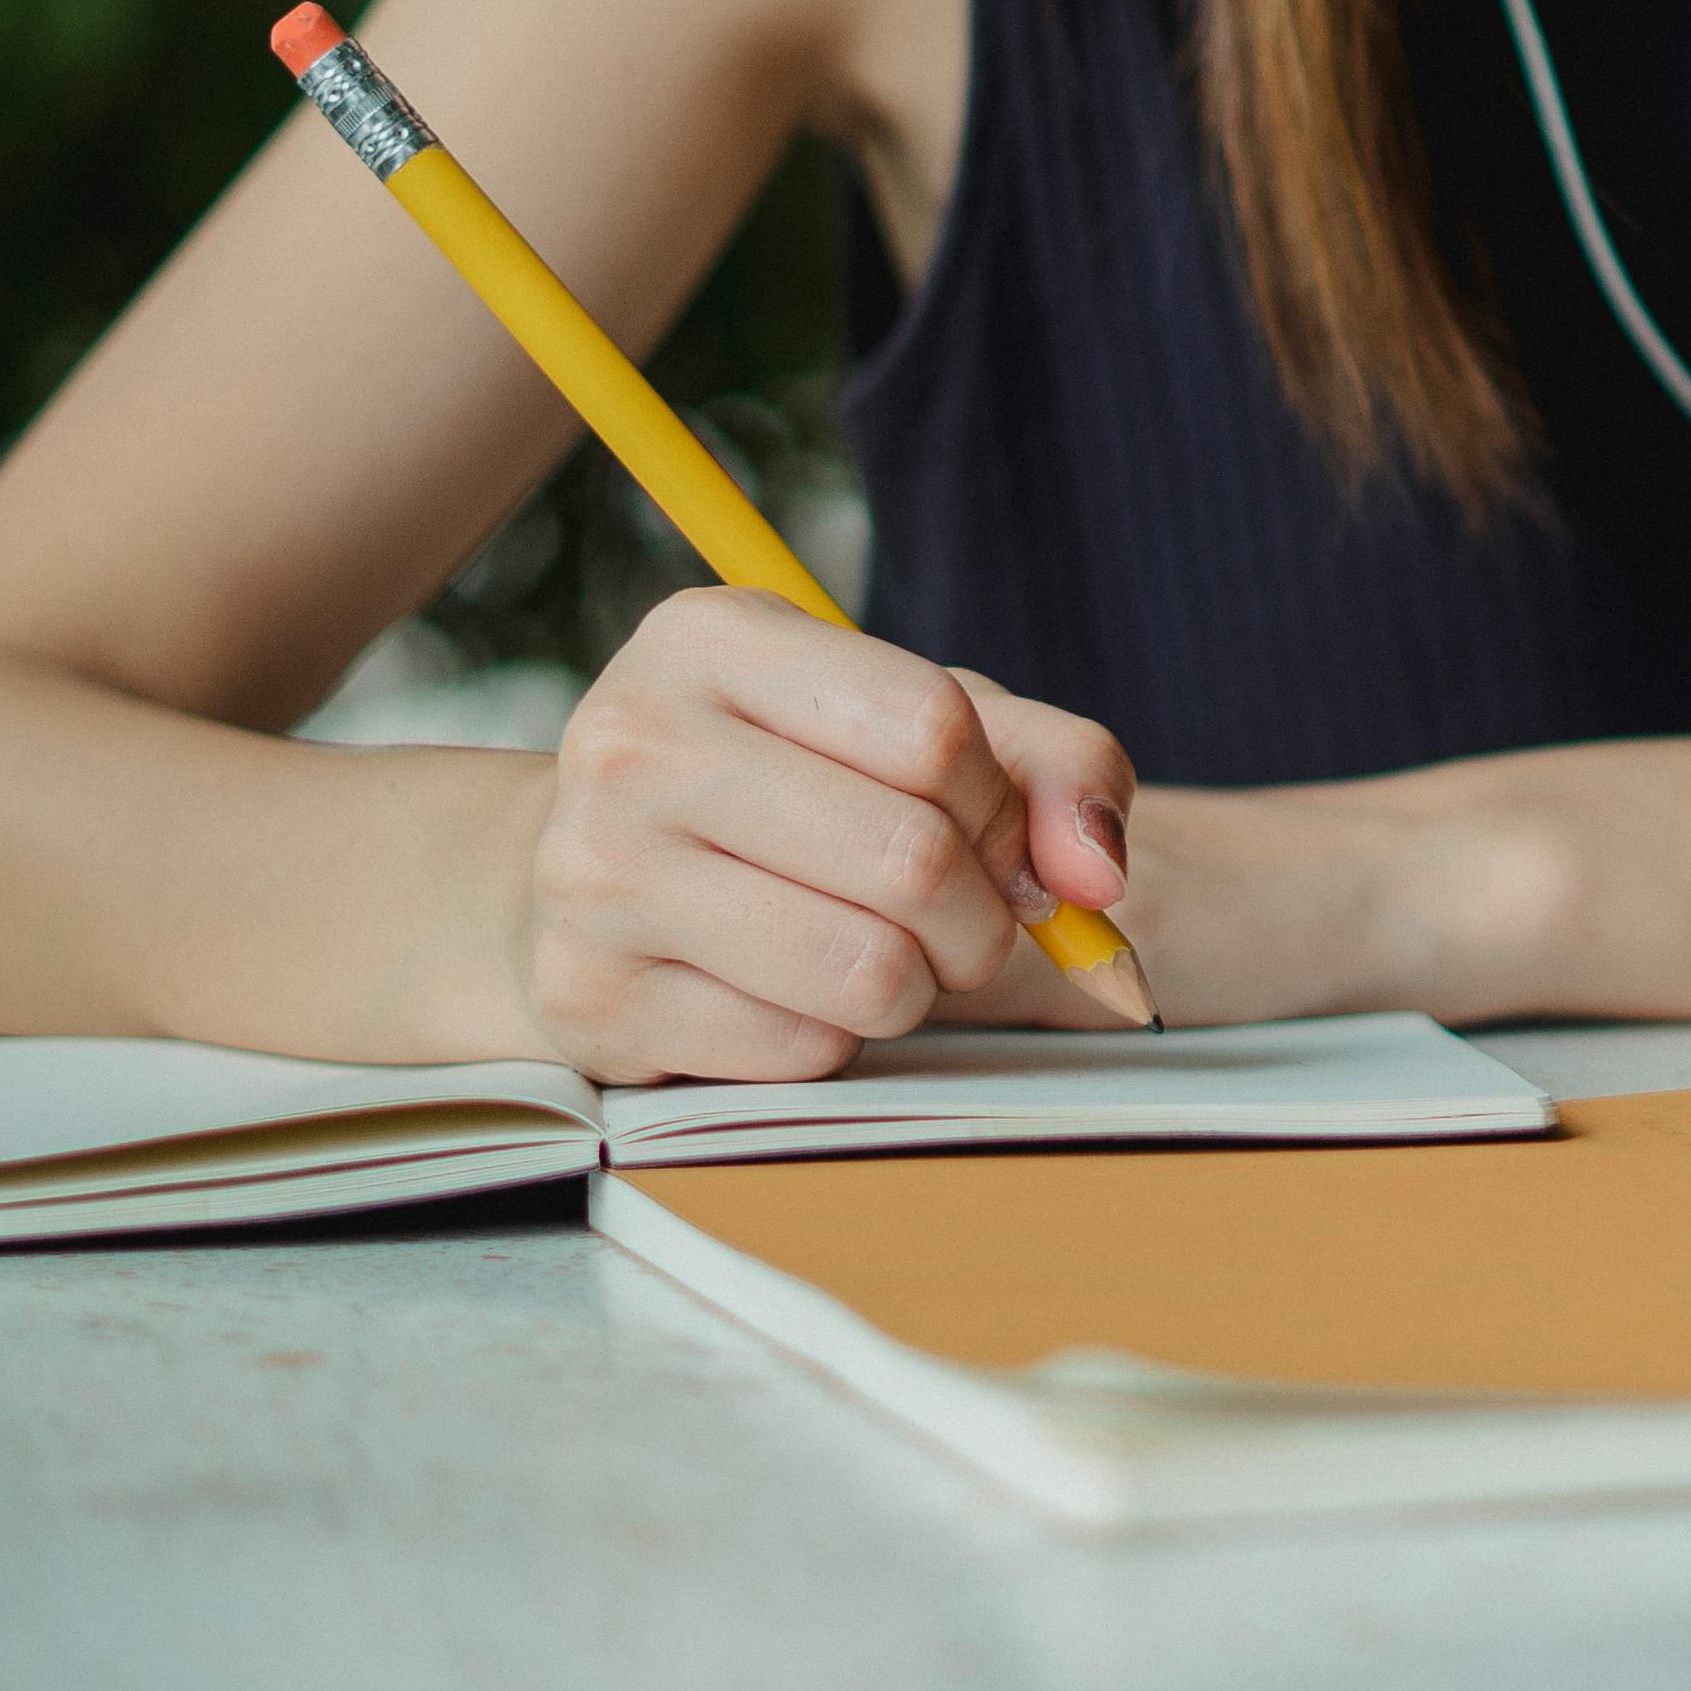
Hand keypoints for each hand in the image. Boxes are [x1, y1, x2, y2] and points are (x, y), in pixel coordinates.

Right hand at [516, 587, 1135, 1080]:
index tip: (979, 821)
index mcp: (713, 638)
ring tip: (876, 949)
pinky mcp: (594, 1001)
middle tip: (954, 913)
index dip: (996, 801)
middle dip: (979, 912)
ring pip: (868, 970)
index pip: (933, 729)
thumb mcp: (924, 728)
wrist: (597, 871)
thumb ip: (1059, 767)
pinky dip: (834, 1038)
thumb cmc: (795, 785)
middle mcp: (633, 743)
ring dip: (918, 984)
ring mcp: (595, 876)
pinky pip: (803, 1051)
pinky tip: (788, 990)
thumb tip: (1096, 873)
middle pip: (911, 858)